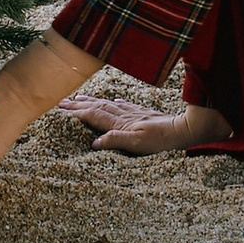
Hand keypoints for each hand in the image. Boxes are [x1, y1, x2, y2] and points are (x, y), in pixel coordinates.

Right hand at [66, 96, 232, 157]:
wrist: (182, 131)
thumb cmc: (160, 141)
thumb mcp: (137, 145)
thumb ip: (115, 141)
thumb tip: (93, 143)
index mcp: (120, 124)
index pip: (93, 116)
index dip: (77, 113)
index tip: (61, 110)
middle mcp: (124, 116)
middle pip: (97, 107)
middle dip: (79, 104)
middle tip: (62, 101)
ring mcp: (134, 113)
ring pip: (108, 104)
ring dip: (92, 101)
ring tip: (80, 98)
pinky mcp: (143, 114)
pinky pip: (124, 105)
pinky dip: (115, 102)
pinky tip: (114, 100)